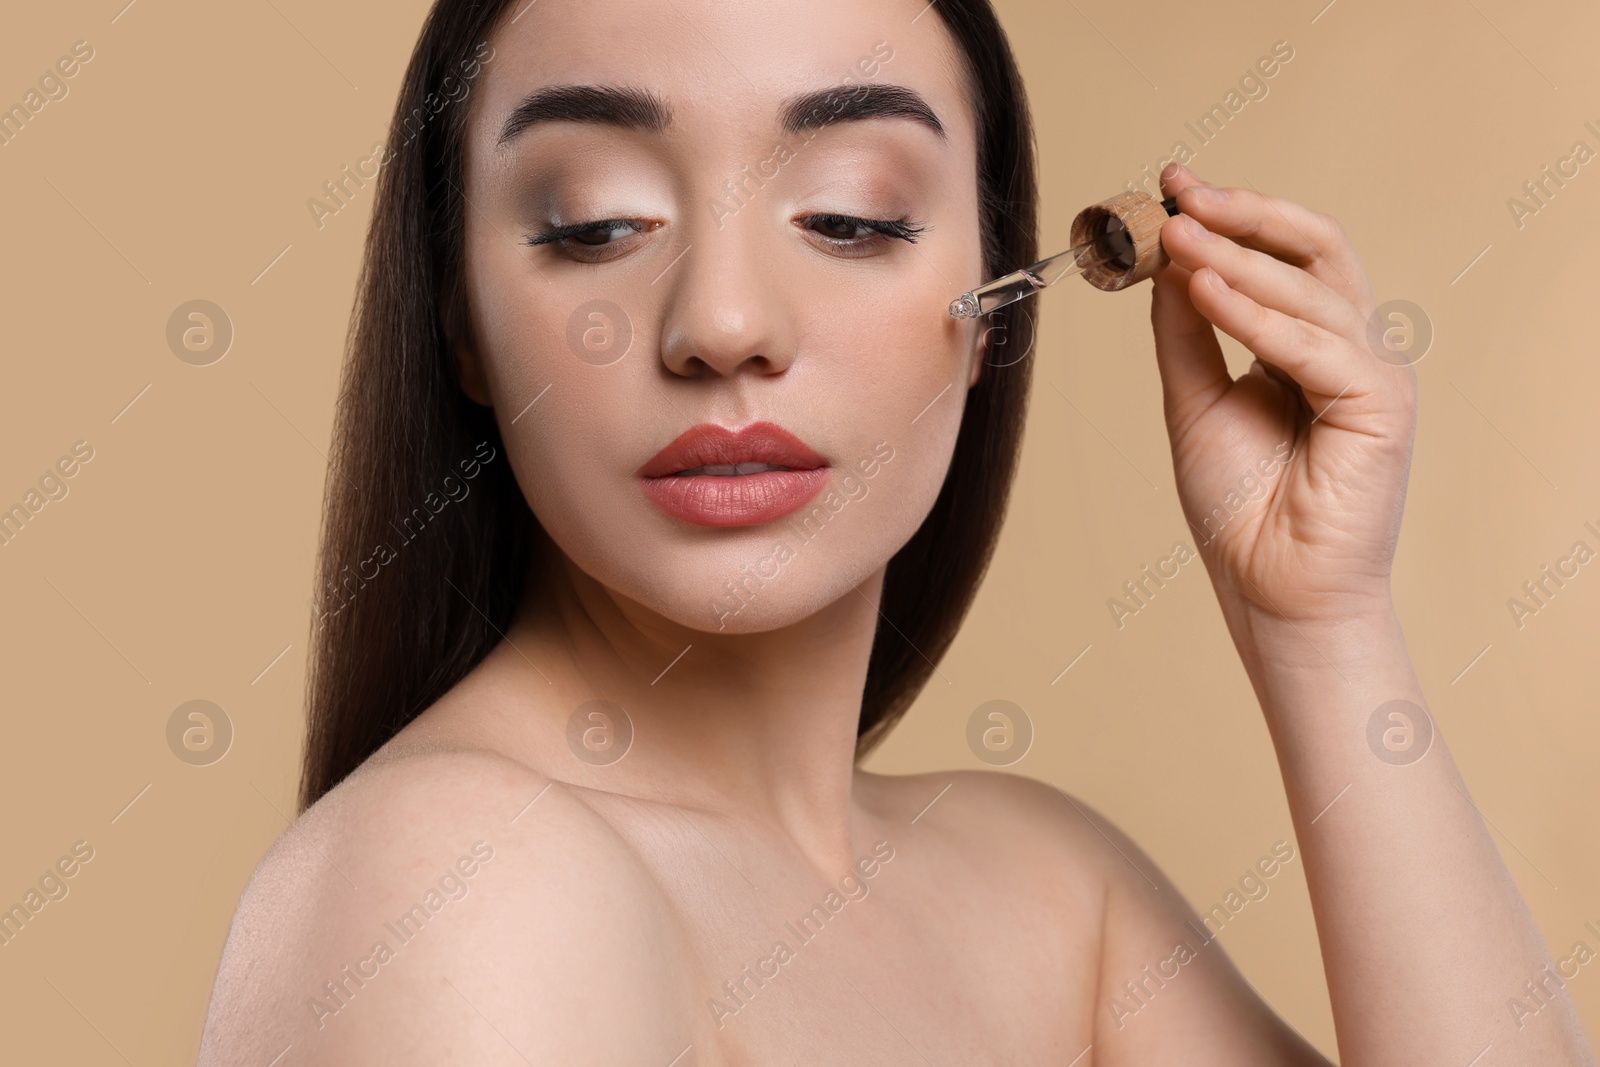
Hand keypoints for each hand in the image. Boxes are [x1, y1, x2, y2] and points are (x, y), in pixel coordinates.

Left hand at [1149, 164, 1417, 627]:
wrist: (1272, 592)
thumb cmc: (1240, 510)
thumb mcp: (1194, 401)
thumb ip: (1185, 331)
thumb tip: (1167, 258)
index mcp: (1309, 345)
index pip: (1281, 258)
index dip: (1231, 217)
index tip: (1171, 186)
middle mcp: (1349, 349)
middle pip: (1312, 251)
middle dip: (1244, 215)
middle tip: (1180, 192)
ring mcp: (1372, 374)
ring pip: (1309, 290)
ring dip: (1234, 258)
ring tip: (1173, 238)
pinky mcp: (1382, 406)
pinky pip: (1314, 346)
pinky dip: (1254, 316)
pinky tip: (1202, 289)